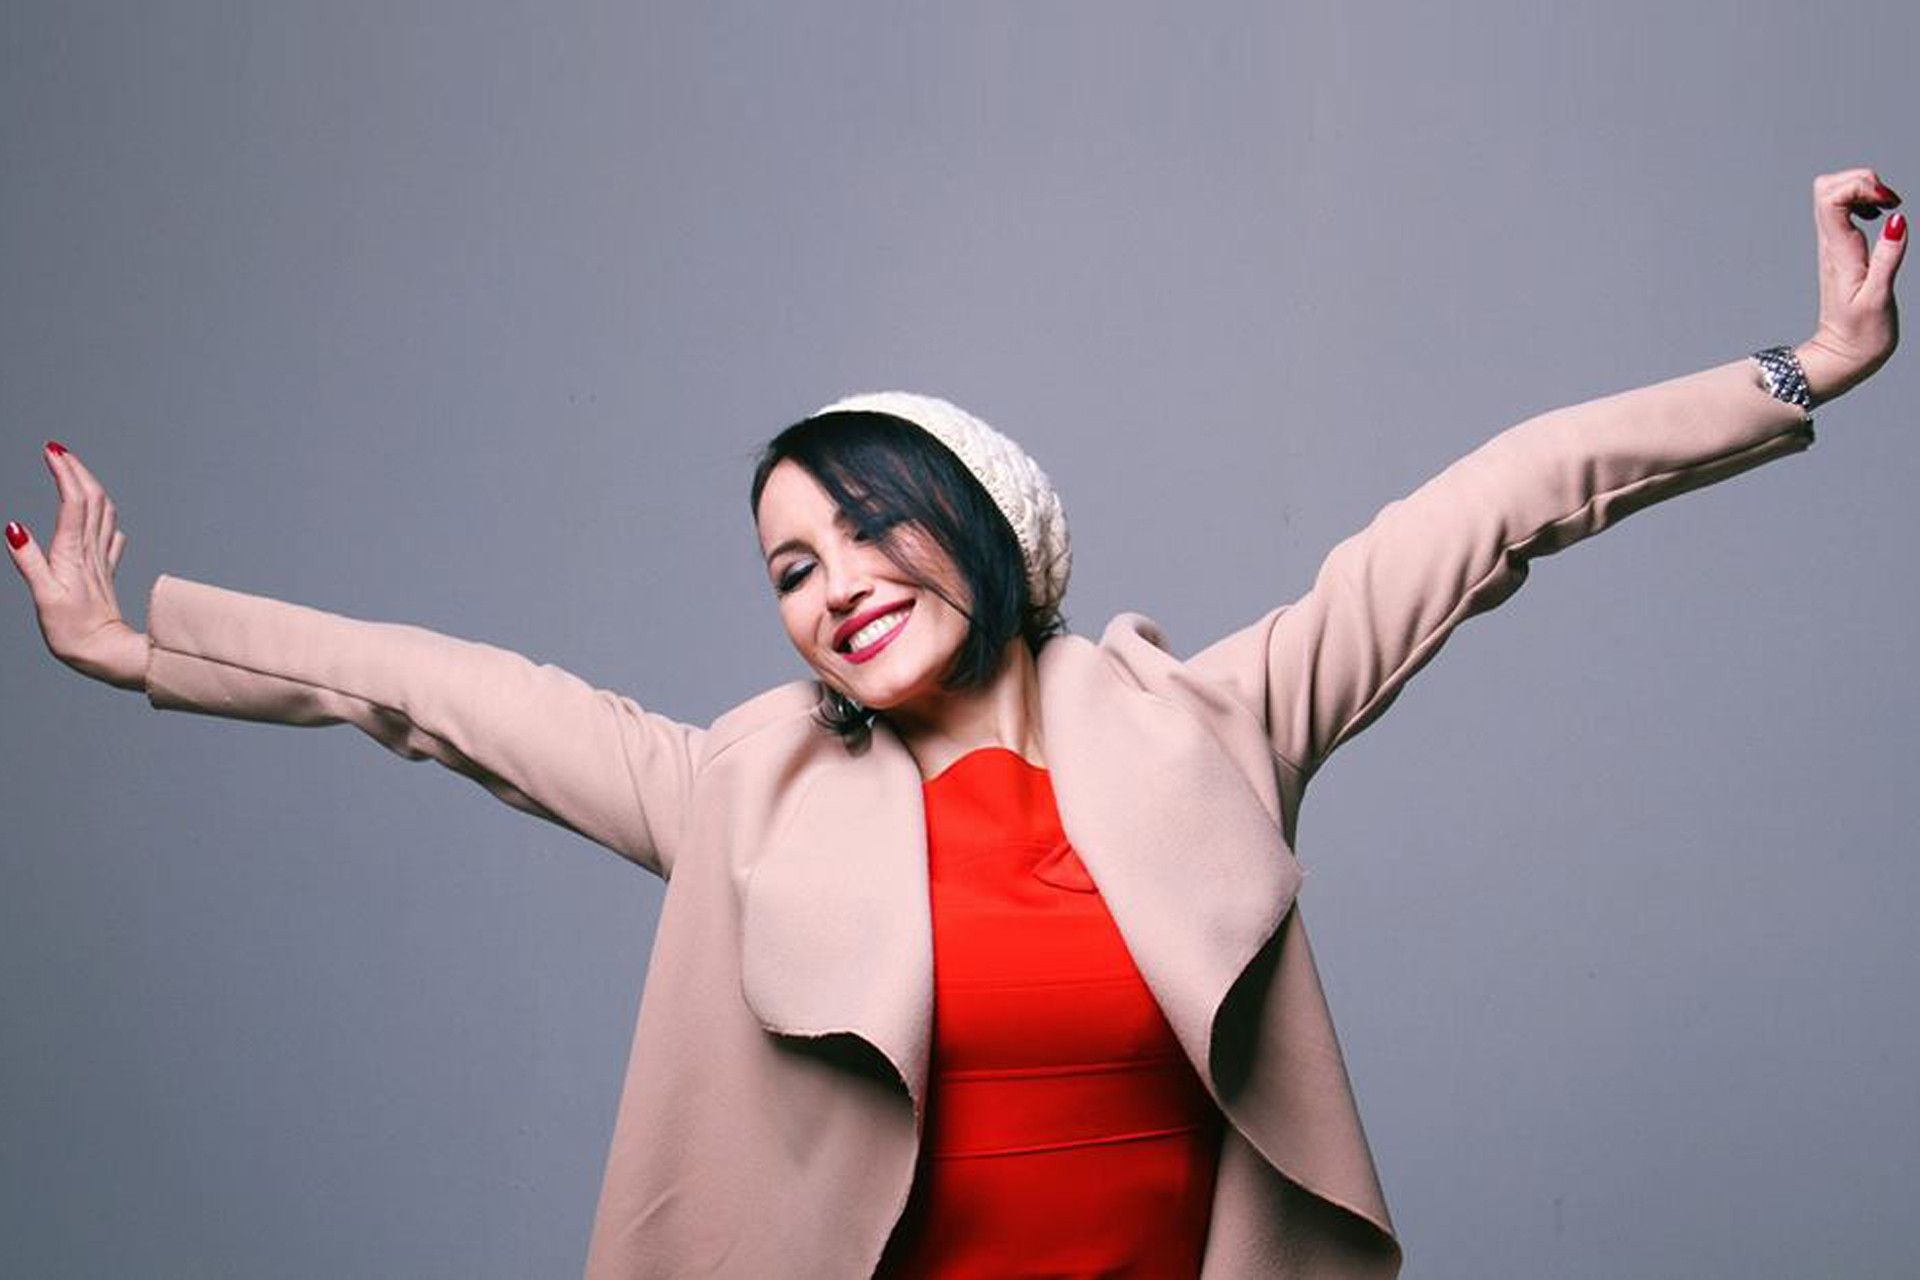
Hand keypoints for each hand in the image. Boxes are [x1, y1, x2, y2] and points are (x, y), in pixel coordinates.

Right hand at [5, 443, 147, 691]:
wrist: (108, 655)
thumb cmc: (73, 632)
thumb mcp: (43, 596)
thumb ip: (28, 561)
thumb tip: (13, 527)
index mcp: (73, 553)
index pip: (73, 501)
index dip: (64, 472)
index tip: (51, 450)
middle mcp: (91, 551)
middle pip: (92, 499)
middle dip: (76, 470)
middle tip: (58, 450)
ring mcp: (101, 561)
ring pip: (103, 512)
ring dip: (90, 486)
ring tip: (74, 471)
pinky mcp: (104, 573)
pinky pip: (109, 536)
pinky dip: (103, 517)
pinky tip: (101, 518)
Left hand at [1795, 167, 1905, 406]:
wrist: (1842, 356)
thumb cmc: (1860, 335)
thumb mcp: (1879, 298)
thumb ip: (1888, 258)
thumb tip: (1896, 218)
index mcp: (1838, 252)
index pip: (1830, 198)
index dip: (1859, 184)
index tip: (1890, 200)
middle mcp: (1830, 244)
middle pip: (1827, 187)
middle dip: (1861, 179)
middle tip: (1889, 199)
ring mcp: (1833, 246)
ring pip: (1833, 195)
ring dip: (1862, 188)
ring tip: (1887, 205)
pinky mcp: (1841, 251)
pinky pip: (1842, 211)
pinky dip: (1862, 201)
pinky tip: (1880, 216)